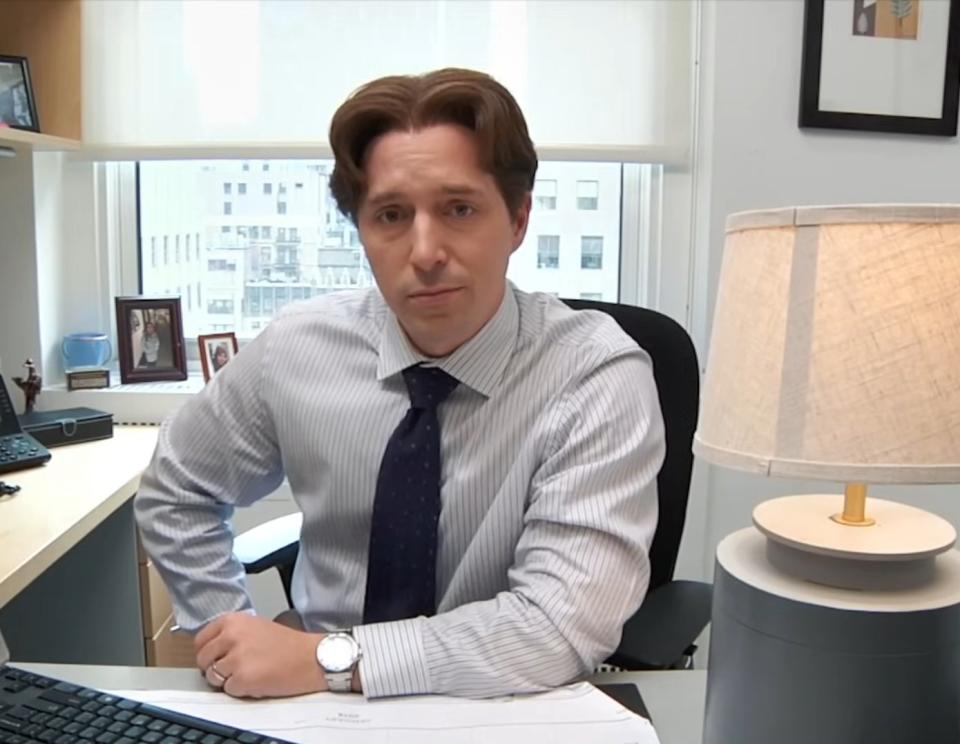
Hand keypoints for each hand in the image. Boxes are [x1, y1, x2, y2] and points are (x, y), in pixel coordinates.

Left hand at [194, 613, 325, 697]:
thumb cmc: (289, 644)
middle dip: (214, 668)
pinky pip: (228, 690)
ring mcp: (236, 657)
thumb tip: (211, 650)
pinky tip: (257, 680)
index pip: (200, 640)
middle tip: (234, 669)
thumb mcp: (256, 626)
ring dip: (228, 680)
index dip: (207, 653)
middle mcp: (231, 635)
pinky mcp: (242, 678)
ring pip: (213, 677)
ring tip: (250, 673)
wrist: (311, 657)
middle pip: (203, 660)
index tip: (216, 658)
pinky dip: (241, 690)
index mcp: (233, 620)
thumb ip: (231, 633)